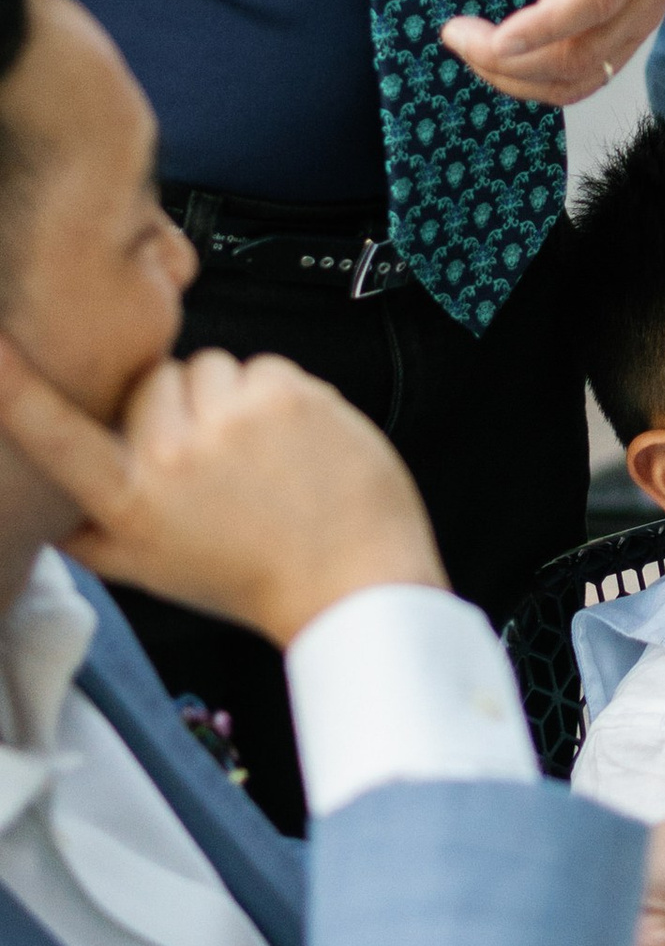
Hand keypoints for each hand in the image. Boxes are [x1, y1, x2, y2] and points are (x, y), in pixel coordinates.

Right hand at [0, 334, 440, 643]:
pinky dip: (275, 394)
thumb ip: (92, 539)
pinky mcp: (285, 393)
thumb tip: (47, 521)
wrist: (350, 580)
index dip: (12, 389)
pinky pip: (261, 365)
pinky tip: (289, 441)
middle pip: (151, 380)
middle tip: (209, 456)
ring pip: (208, 366)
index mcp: (130, 501)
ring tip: (252, 452)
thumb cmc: (252, 578)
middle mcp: (171, 457)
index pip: (54, 435)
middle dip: (175, 403)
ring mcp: (230, 421)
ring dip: (226, 396)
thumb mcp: (153, 570)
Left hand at [443, 0, 664, 106]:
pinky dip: (533, 80)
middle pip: (585, 50)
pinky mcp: (622, 39)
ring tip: (468, 44)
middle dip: (513, 59)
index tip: (492, 40)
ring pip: (581, 78)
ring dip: (517, 77)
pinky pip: (580, 79)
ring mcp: (641, 20)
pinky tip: (496, 54)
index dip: (545, 26)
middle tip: (454, 33)